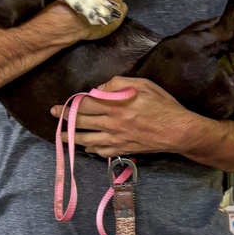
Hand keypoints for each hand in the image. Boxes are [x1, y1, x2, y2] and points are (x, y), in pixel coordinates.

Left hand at [50, 77, 192, 156]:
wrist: (178, 132)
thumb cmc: (164, 106)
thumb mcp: (144, 85)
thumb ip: (118, 83)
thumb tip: (100, 88)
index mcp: (115, 105)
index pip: (85, 104)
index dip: (71, 103)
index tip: (63, 103)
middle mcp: (112, 122)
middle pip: (81, 121)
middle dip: (65, 117)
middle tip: (54, 114)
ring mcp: (116, 138)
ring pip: (86, 138)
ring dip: (71, 136)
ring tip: (62, 135)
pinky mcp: (123, 149)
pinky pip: (101, 151)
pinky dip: (91, 149)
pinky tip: (87, 146)